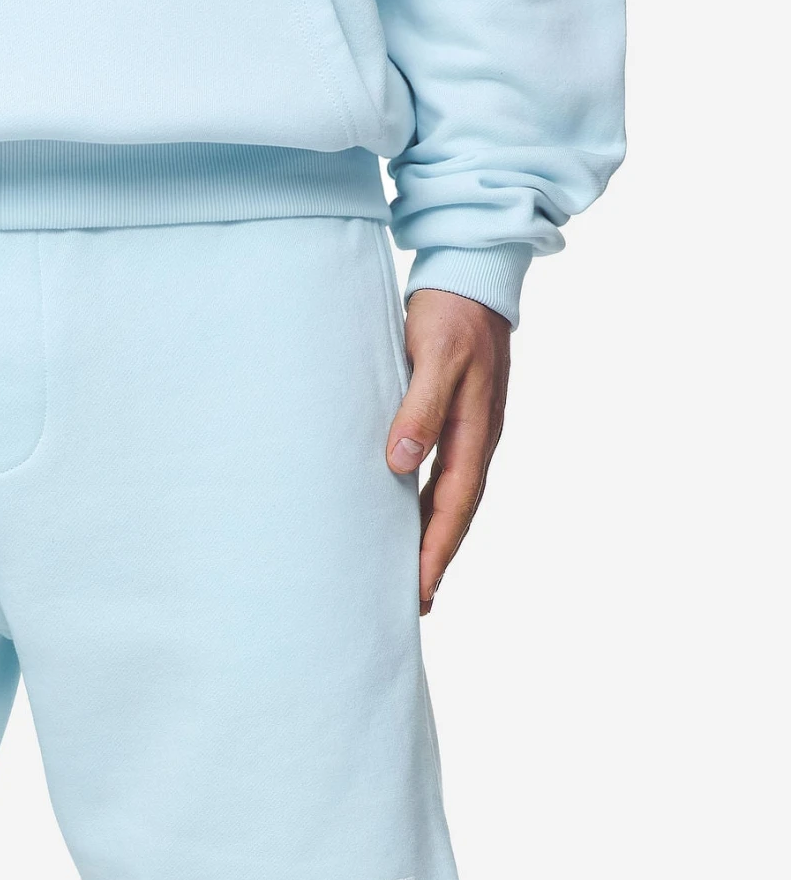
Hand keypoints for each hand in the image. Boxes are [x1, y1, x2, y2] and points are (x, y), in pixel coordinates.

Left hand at [385, 290, 509, 613]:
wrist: (472, 273)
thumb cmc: (451, 312)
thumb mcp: (434, 355)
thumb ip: (419, 408)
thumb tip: (402, 464)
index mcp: (475, 431)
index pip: (453, 507)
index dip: (434, 552)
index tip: (417, 591)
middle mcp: (477, 439)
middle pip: (456, 515)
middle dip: (436, 560)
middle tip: (413, 605)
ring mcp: (471, 431)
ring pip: (451, 500)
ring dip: (433, 539)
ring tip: (413, 578)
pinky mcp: (458, 421)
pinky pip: (444, 478)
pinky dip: (428, 508)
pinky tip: (410, 522)